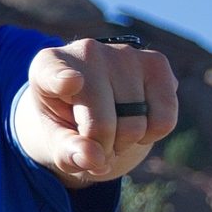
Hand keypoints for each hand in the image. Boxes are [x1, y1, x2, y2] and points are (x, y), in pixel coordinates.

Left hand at [20, 39, 179, 185]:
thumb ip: (68, 152)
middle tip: (93, 142)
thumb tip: (95, 159)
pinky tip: (136, 119)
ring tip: (112, 128)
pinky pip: (164, 119)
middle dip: (101, 148)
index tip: (68, 83)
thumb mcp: (56, 140)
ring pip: (135, 126)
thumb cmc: (67, 120)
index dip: (61, 80)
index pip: (54, 74)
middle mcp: (85, 52)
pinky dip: (152, 134)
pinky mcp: (156, 61)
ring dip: (125, 143)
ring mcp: (123, 53)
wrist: (93, 99)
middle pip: (102, 124)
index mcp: (46, 67)